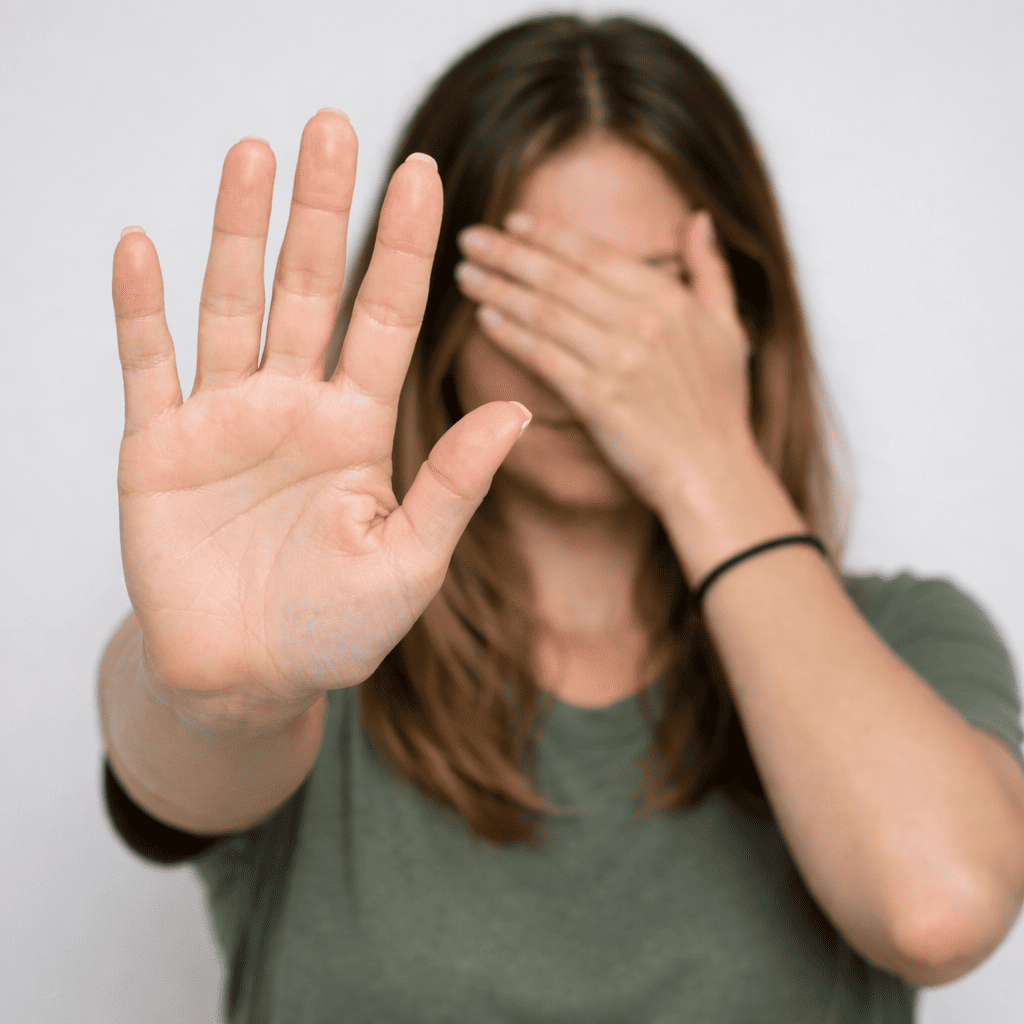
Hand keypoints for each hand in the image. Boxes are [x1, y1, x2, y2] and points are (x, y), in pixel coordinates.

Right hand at [111, 111, 530, 729]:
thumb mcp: (410, 561)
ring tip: (253, 155)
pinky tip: (144, 246)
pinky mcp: (159, 446)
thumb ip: (454, 484)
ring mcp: (225, 419)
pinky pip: (148, 363)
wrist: (249, 676)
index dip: (406, 247)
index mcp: (358, 427)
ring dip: (238, 232)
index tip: (427, 173)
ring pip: (232, 304)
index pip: (387, 317)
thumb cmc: (336, 628)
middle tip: (333, 127)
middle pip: (311, 289)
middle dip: (322, 210)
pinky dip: (141, 308)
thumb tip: (516, 409)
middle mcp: (295, 406)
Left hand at [453, 209, 754, 513]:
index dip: (549, 235)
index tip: (514, 222)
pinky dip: (511, 334)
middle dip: (510, 253)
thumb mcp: (729, 327)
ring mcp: (619, 360)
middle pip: (561, 277)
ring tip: (466, 274)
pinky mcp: (597, 399)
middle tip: (470, 238)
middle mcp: (643, 322)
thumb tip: (698, 219)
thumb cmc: (720, 407)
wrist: (713, 474)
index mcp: (670, 300)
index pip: (596, 254)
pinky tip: (484, 319)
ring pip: (546, 312)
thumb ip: (711, 270)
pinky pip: (543, 356)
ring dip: (499, 289)